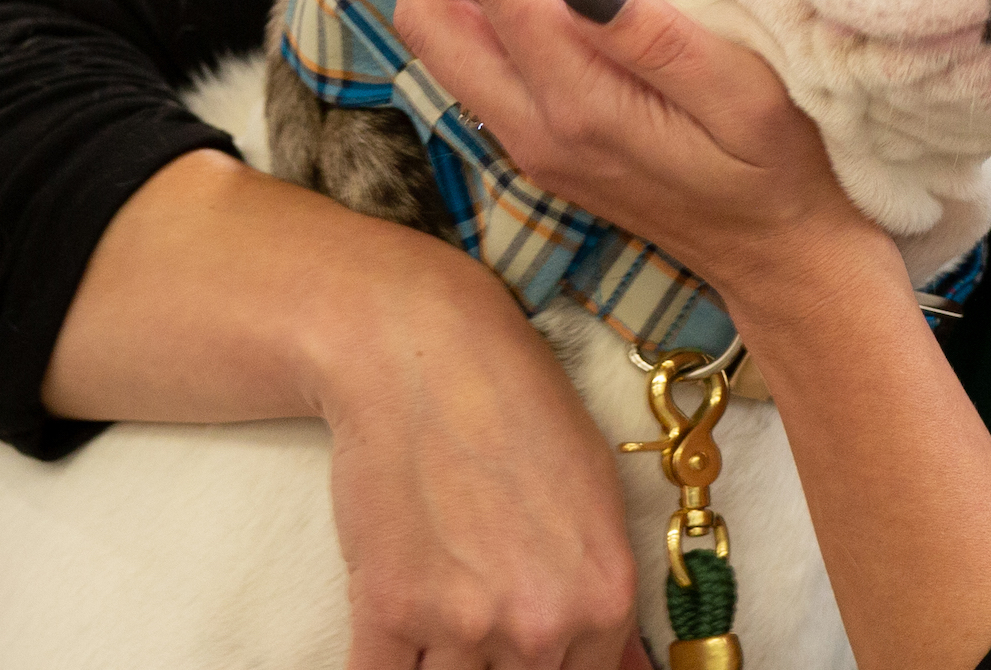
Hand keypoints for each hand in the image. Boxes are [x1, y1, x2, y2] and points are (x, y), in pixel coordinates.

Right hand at [308, 251, 652, 669]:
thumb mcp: (596, 496)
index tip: (524, 652)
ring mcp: (464, 622)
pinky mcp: (388, 611)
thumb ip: (605, 599)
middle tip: (478, 605)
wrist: (425, 353)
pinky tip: (392, 638)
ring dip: (442, 663)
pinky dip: (385, 669)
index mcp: (605, 596)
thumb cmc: (515, 408)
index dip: (555, 668)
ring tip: (440, 603)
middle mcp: (542, 622)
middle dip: (499, 666)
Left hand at [393, 0, 889, 303]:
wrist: (785, 264)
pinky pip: (468, 60)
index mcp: (580, 110)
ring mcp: (527, 143)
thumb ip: (659, 40)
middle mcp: (533, 130)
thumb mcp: (746, 99)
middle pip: (429, 15)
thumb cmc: (785, 174)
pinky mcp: (537, 146)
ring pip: (438, 41)